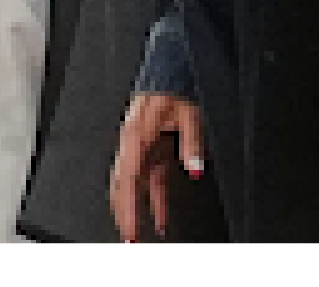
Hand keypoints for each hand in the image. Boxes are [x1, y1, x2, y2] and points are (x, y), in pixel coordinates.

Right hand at [110, 92, 203, 242]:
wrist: (167, 77)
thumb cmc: (174, 93)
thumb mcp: (189, 113)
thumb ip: (192, 141)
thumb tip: (195, 167)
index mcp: (137, 136)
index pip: (129, 179)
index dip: (129, 206)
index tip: (132, 228)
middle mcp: (133, 146)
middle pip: (123, 187)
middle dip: (125, 215)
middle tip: (130, 240)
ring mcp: (139, 151)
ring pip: (130, 188)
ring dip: (133, 212)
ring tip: (138, 236)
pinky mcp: (149, 153)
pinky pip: (148, 183)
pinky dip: (152, 202)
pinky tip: (161, 220)